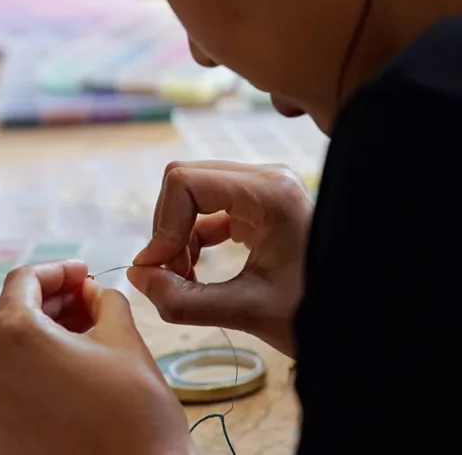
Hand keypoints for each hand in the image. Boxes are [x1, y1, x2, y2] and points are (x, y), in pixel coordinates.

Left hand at [0, 260, 194, 454]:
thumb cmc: (134, 412)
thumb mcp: (124, 338)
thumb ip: (102, 300)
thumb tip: (90, 291)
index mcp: (13, 336)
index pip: (23, 281)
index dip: (57, 270)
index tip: (84, 273)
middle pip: (14, 317)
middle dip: (53, 304)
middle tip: (91, 302)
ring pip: (12, 355)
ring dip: (46, 339)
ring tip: (88, 338)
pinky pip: (12, 390)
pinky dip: (37, 374)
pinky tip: (73, 376)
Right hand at [127, 161, 312, 356]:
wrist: (361, 319)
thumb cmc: (318, 314)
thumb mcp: (247, 312)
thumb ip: (183, 300)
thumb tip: (137, 277)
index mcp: (270, 193)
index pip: (185, 182)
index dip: (162, 224)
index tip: (156, 267)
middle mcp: (267, 179)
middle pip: (184, 180)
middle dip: (167, 229)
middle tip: (169, 274)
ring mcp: (264, 189)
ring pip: (193, 194)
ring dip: (177, 235)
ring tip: (182, 278)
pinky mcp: (261, 206)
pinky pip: (208, 209)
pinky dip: (192, 238)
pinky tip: (193, 272)